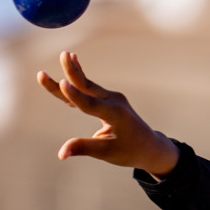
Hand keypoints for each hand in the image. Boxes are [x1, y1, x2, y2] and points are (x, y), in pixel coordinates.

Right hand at [36, 51, 178, 177]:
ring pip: (88, 85)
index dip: (75, 96)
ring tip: (65, 54)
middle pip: (88, 87)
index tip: (62, 84)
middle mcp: (114, 102)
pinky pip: (90, 88)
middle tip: (62, 55)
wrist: (149, 146)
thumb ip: (83, 148)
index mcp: (115, 115)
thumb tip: (61, 154)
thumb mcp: (107, 152)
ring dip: (74, 72)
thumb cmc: (129, 151)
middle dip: (72, 73)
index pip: (90, 104)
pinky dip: (79, 78)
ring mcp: (113, 97)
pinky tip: (73, 60)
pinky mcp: (109, 98)